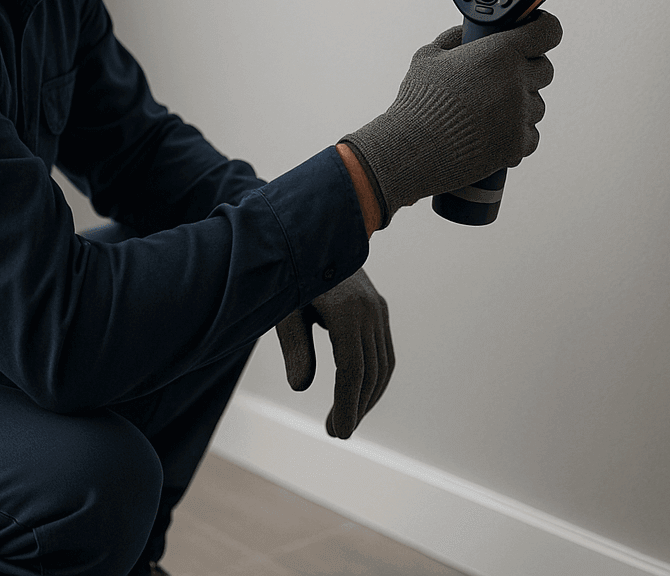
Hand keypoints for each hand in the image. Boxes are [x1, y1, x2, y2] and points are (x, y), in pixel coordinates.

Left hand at [276, 268, 393, 438]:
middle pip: (370, 372)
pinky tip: (357, 394)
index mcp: (346, 311)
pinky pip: (383, 352)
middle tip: (336, 432)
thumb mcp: (286, 309)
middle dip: (356, 407)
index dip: (346, 404)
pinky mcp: (378, 310)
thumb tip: (300, 387)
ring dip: (368, 397)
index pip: (352, 369)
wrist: (313, 237)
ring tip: (345, 420)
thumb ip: (294, 346)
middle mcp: (369, 310)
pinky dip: (374, 378)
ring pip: (382, 365)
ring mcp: (377, 310)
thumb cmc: (291, 274)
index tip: (337, 432)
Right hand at [341, 11, 560, 223]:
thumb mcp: (429, 56)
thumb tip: (467, 34)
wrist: (413, 151)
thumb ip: (455, 39)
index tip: (538, 33)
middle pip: (545, 70)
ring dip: (520, 106)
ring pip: (537, 105)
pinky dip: (515, 135)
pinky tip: (490, 133)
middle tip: (502, 77)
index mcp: (500, 53)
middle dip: (528, 71)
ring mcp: (520, 116)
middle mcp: (517, 82)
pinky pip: (530, 135)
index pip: (548, 31)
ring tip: (487, 112)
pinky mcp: (517, 146)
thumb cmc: (418, 102)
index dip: (544, 30)